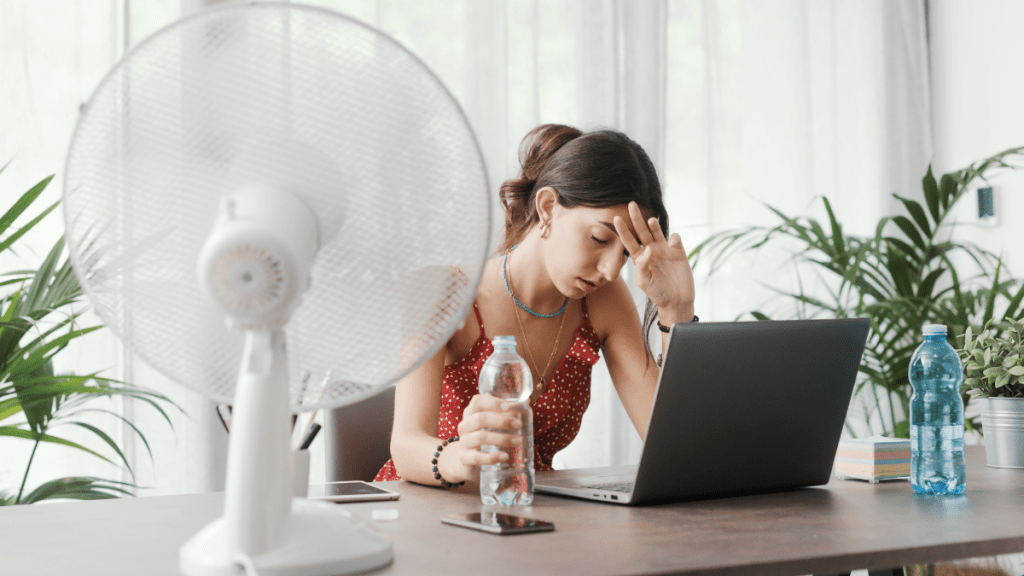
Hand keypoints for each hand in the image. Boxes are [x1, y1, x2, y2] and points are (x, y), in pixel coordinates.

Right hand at [445, 394, 523, 482]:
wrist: (467, 462)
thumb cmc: (485, 437)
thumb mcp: (493, 424)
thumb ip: (508, 413)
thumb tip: (526, 401)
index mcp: (471, 413)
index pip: (478, 401)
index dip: (493, 403)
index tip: (508, 407)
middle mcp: (465, 425)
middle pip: (480, 419)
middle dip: (501, 421)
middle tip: (518, 425)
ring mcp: (463, 442)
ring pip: (480, 437)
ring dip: (502, 438)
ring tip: (518, 441)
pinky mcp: (465, 458)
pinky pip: (478, 457)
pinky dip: (492, 457)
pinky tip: (505, 456)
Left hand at [613, 201, 694, 320]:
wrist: (676, 301)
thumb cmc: (657, 293)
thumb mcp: (645, 282)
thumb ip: (642, 266)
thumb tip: (648, 249)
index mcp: (640, 258)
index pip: (629, 241)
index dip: (622, 230)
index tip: (615, 218)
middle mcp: (651, 250)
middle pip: (642, 231)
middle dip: (636, 218)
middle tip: (631, 204)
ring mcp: (665, 250)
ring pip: (657, 232)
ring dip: (654, 225)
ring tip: (650, 220)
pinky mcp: (678, 252)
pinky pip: (675, 239)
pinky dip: (674, 237)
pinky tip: (672, 243)